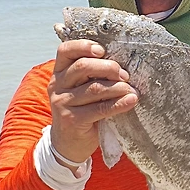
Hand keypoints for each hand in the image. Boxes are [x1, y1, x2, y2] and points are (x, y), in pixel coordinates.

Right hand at [48, 40, 138, 170]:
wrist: (68, 143)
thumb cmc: (81, 109)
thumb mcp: (80, 88)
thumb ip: (91, 75)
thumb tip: (122, 63)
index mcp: (59, 72)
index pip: (65, 50)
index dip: (84, 46)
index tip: (103, 50)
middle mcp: (57, 85)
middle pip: (82, 67)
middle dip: (108, 67)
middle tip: (125, 75)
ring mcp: (62, 103)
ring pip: (94, 88)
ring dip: (118, 87)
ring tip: (132, 89)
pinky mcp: (72, 120)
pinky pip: (100, 108)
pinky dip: (119, 104)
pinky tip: (131, 100)